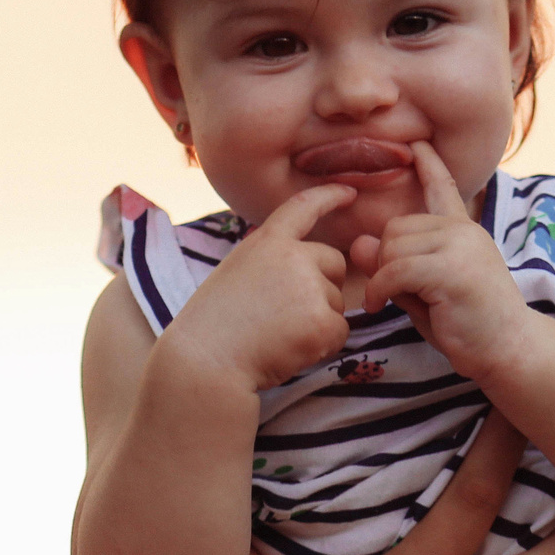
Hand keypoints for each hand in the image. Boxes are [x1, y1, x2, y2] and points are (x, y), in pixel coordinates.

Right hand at [158, 183, 356, 392]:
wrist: (205, 361)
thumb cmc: (213, 327)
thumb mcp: (235, 274)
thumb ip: (270, 264)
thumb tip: (308, 272)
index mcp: (266, 242)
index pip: (303, 208)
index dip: (329, 197)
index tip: (349, 192)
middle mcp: (293, 257)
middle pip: (334, 264)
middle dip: (323, 288)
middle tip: (286, 316)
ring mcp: (309, 287)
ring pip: (337, 303)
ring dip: (317, 322)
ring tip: (276, 336)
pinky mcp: (321, 321)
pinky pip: (340, 332)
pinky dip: (322, 346)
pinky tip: (290, 351)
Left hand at [352, 142, 534, 385]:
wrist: (509, 349)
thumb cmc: (469, 326)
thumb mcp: (424, 292)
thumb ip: (394, 267)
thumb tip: (357, 242)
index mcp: (463, 231)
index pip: (444, 188)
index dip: (429, 166)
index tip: (417, 145)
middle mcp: (462, 230)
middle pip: (395, 227)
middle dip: (384, 260)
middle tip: (393, 292)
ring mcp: (460, 245)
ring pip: (391, 247)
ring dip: (382, 277)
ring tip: (393, 301)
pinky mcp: (451, 269)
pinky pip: (394, 270)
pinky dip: (378, 289)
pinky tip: (378, 306)